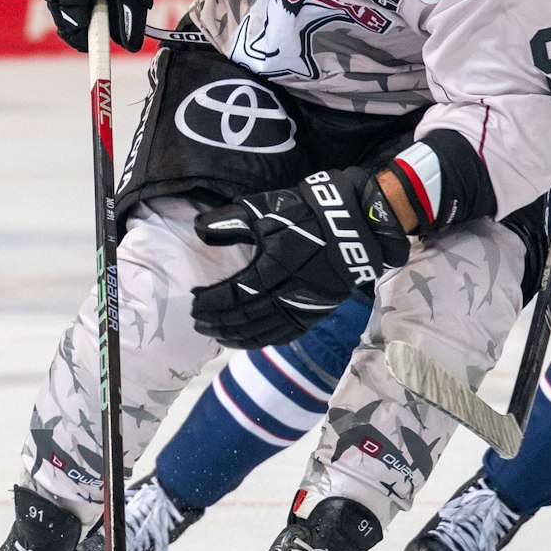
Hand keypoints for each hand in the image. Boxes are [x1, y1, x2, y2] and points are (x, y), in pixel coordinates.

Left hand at [191, 169, 411, 348]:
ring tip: (218, 336)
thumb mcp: (266, 208)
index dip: (210, 302)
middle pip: (244, 318)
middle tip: (198, 323)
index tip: (194, 301)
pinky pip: (286, 334)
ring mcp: (302, 306)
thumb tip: (199, 230)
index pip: (231, 296)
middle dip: (218, 322)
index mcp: (270, 269)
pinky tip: (251, 341)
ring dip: (237, 336)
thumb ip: (230, 221)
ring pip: (263, 332)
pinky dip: (264, 341)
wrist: (357, 225)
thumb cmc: (308, 213)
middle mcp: (284, 294)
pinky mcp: (316, 311)